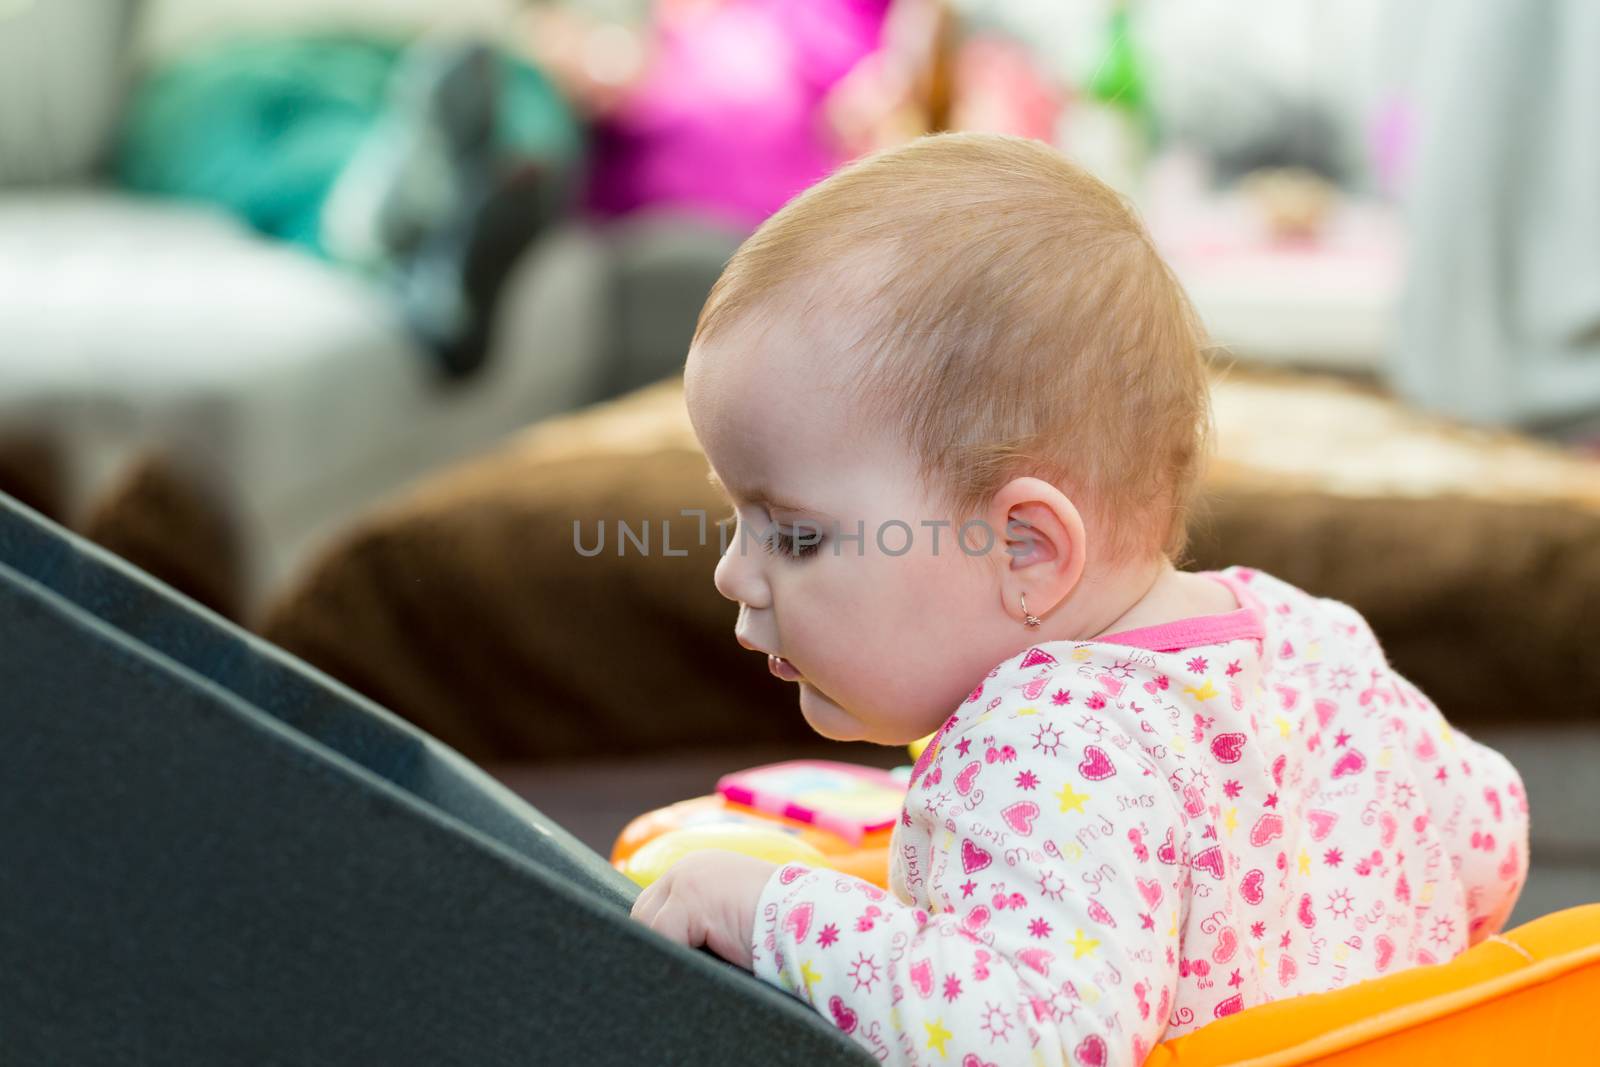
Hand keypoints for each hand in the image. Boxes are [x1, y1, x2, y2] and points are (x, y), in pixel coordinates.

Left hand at [629, 850, 780, 970]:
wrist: (812, 918)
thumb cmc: (783, 929)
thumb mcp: (736, 918)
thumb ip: (705, 922)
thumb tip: (673, 955)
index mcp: (701, 869)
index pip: (656, 903)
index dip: (659, 935)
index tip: (668, 961)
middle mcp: (689, 867)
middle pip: (643, 912)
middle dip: (654, 943)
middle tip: (671, 970)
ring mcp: (686, 880)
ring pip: (646, 926)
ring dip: (664, 951)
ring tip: (685, 971)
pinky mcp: (689, 899)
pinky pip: (659, 938)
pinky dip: (673, 959)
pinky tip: (698, 968)